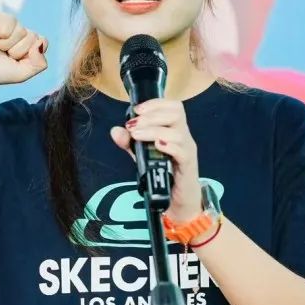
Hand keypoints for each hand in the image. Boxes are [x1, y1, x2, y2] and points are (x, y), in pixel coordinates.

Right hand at [0, 10, 48, 87]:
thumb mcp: (22, 73)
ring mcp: (5, 23)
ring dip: (7, 44)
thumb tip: (40, 42)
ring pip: (23, 30)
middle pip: (33, 36)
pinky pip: (11, 22)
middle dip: (18, 51)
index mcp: (23, 45)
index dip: (31, 54)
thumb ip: (40, 63)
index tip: (14, 61)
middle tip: (0, 54)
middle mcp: (16, 33)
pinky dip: (1, 34)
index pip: (42, 42)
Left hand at [108, 99, 202, 221]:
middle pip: (176, 114)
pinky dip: (169, 146)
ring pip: (177, 133)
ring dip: (154, 131)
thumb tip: (115, 130)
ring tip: (137, 136)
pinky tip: (157, 145)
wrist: (177, 200)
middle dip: (151, 116)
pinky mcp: (188, 166)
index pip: (173, 106)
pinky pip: (183, 152)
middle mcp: (184, 136)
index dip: (156, 103)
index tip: (136, 109)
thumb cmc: (163, 173)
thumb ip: (130, 142)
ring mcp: (187, 150)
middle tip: (132, 125)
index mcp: (174, 129)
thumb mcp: (142, 155)